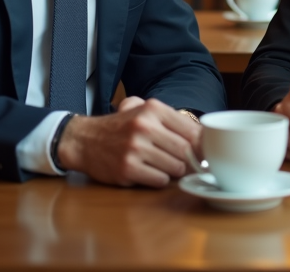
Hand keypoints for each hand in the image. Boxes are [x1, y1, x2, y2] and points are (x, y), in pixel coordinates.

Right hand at [55, 98, 200, 187]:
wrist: (84, 140)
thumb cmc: (120, 127)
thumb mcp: (143, 111)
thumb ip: (171, 119)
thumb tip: (205, 136)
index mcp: (153, 109)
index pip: (192, 130)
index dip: (201, 146)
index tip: (203, 153)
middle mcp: (145, 126)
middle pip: (186, 151)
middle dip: (188, 160)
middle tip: (183, 163)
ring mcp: (136, 148)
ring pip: (176, 167)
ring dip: (172, 170)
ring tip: (160, 164)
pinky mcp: (128, 169)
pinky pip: (160, 180)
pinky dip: (158, 179)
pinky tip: (148, 172)